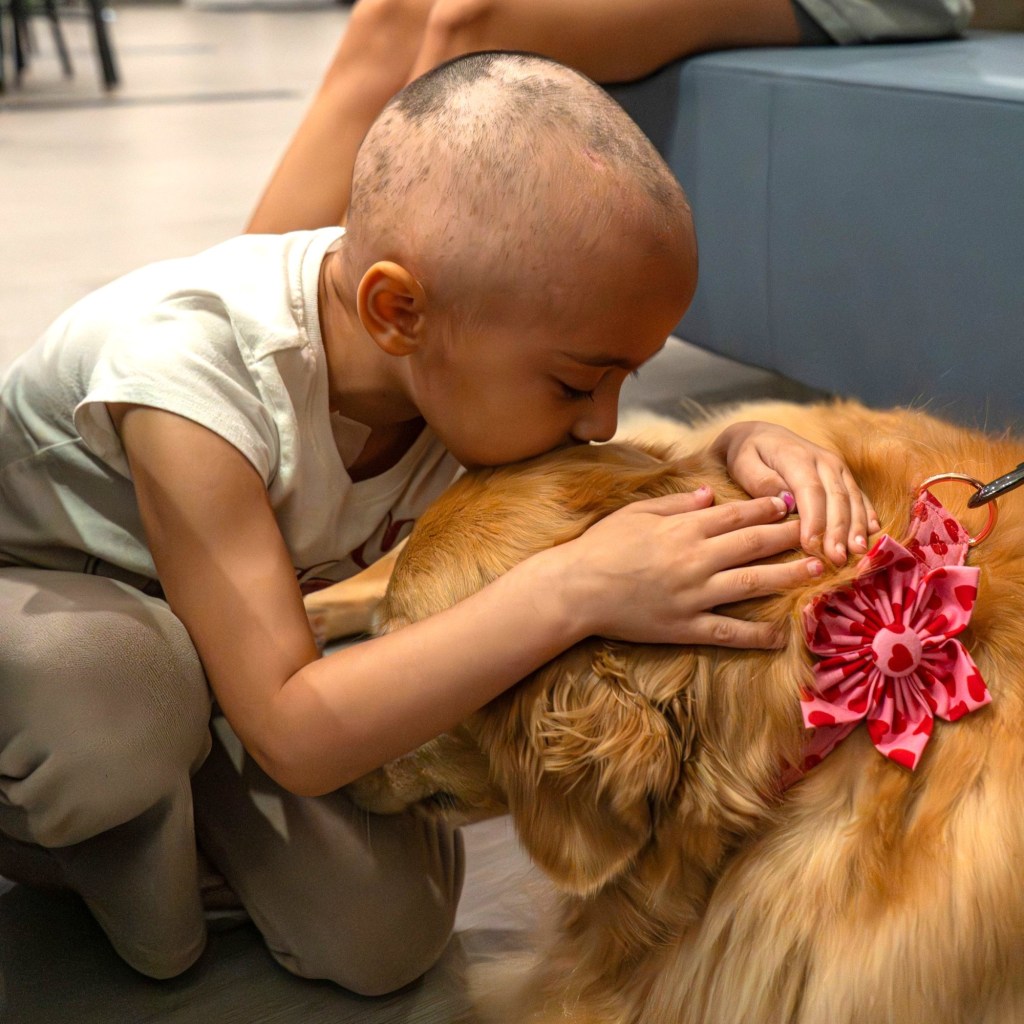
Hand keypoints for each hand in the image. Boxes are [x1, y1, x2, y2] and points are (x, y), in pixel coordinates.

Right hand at [559, 487, 822, 648]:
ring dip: (787, 575)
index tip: (791, 503)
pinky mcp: (686, 626)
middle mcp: (695, 558)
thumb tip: (711, 493)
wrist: (576, 589)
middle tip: (817, 531)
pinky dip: (758, 634)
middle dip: (789, 535)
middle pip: (753, 543)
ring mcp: (693, 594)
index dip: (768, 508)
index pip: (737, 514)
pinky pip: (729, 631)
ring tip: (815, 570)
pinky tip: (782, 633)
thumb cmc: (601, 546)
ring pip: (752, 583)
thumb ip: (676, 503)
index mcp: (683, 528)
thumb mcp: (635, 512)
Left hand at [711, 421, 878, 565]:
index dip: (814, 520)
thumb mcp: (742, 462)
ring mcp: (837, 467)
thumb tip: (786, 502)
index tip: (812, 547)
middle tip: (837, 559)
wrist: (759, 434)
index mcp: (796, 456)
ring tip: (858, 552)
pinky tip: (873, 534)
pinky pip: (859, 495)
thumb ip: (761, 482)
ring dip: (857, 527)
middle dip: (838, 531)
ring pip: (852, 498)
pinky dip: (867, 514)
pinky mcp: (844, 475)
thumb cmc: (745, 454)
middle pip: (836, 497)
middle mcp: (823, 460)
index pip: (810, 491)